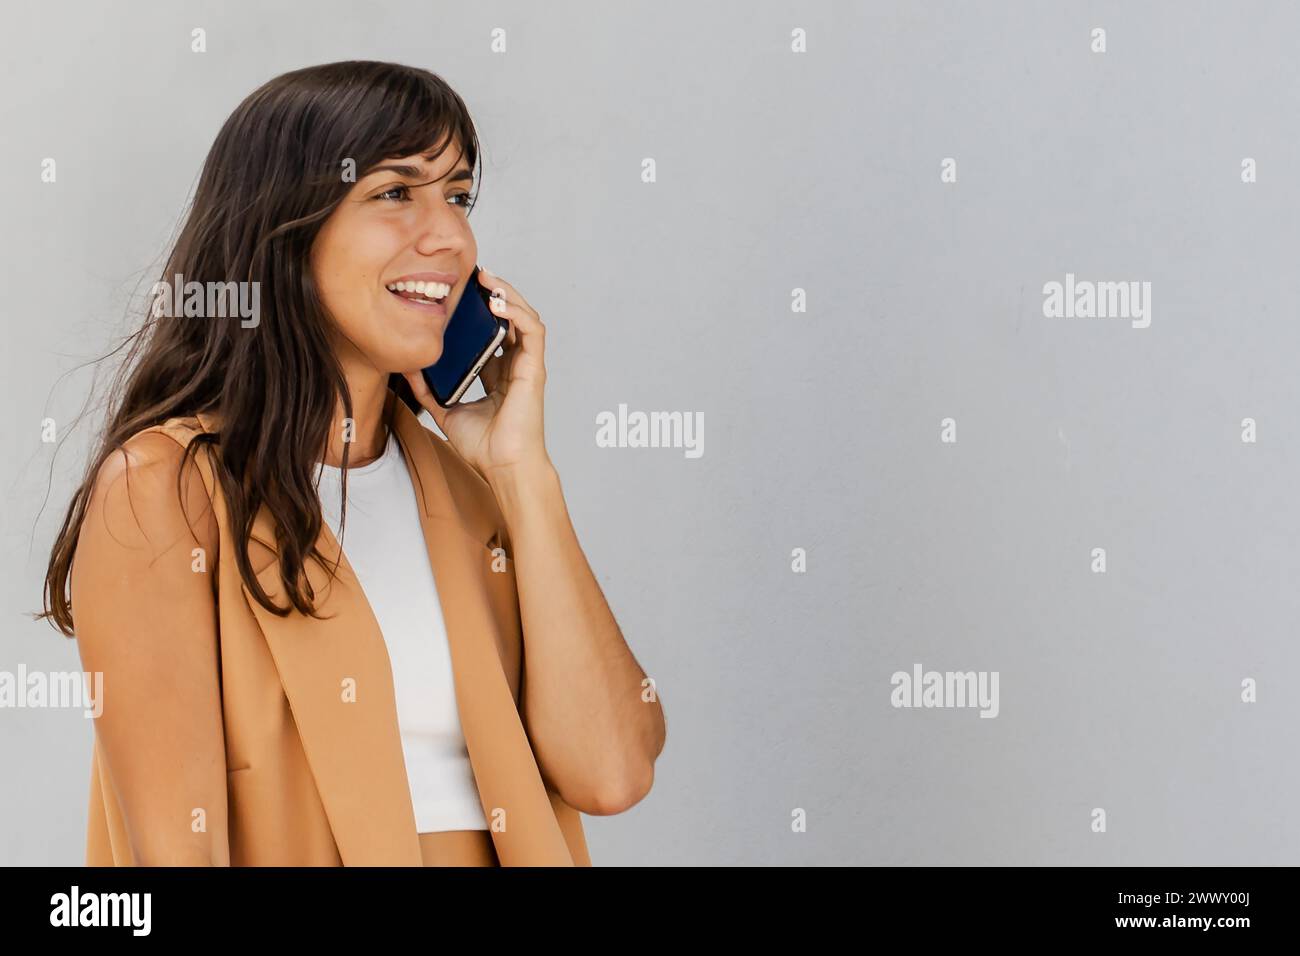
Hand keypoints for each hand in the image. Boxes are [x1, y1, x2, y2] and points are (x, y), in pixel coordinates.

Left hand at [404, 267, 551, 484]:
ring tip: (487, 278)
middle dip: (494, 291)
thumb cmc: (484, 446)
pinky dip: (517, 312)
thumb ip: (428, 390)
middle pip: (509, 317)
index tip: (460, 292)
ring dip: (508, 294)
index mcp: (498, 374)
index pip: (492, 331)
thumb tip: (406, 369)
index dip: (480, 309)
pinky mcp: (533, 369)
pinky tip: (497, 302)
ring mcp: (526, 366)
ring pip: (524, 317)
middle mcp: (514, 365)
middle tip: (473, 274)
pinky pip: (532, 330)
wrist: (502, 466)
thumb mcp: (446, 410)